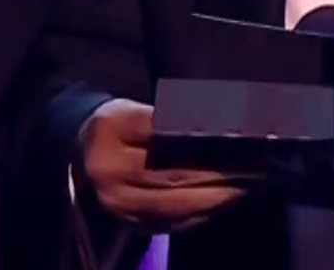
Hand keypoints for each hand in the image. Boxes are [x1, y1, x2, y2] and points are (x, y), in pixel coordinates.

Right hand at [77, 99, 249, 233]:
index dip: (202, 136)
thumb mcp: (133, 109)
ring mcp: (117, 203)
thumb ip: (168, 118)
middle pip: (174, 173)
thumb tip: (218, 127)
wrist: (79, 159)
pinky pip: (173, 222)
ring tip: (246, 184)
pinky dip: (202, 212)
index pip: (163, 132)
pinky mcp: (128, 225)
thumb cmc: (116, 127)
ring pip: (177, 203)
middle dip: (218, 172)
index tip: (236, 137)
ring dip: (217, 196)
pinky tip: (222, 200)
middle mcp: (109, 170)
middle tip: (253, 165)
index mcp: (111, 129)